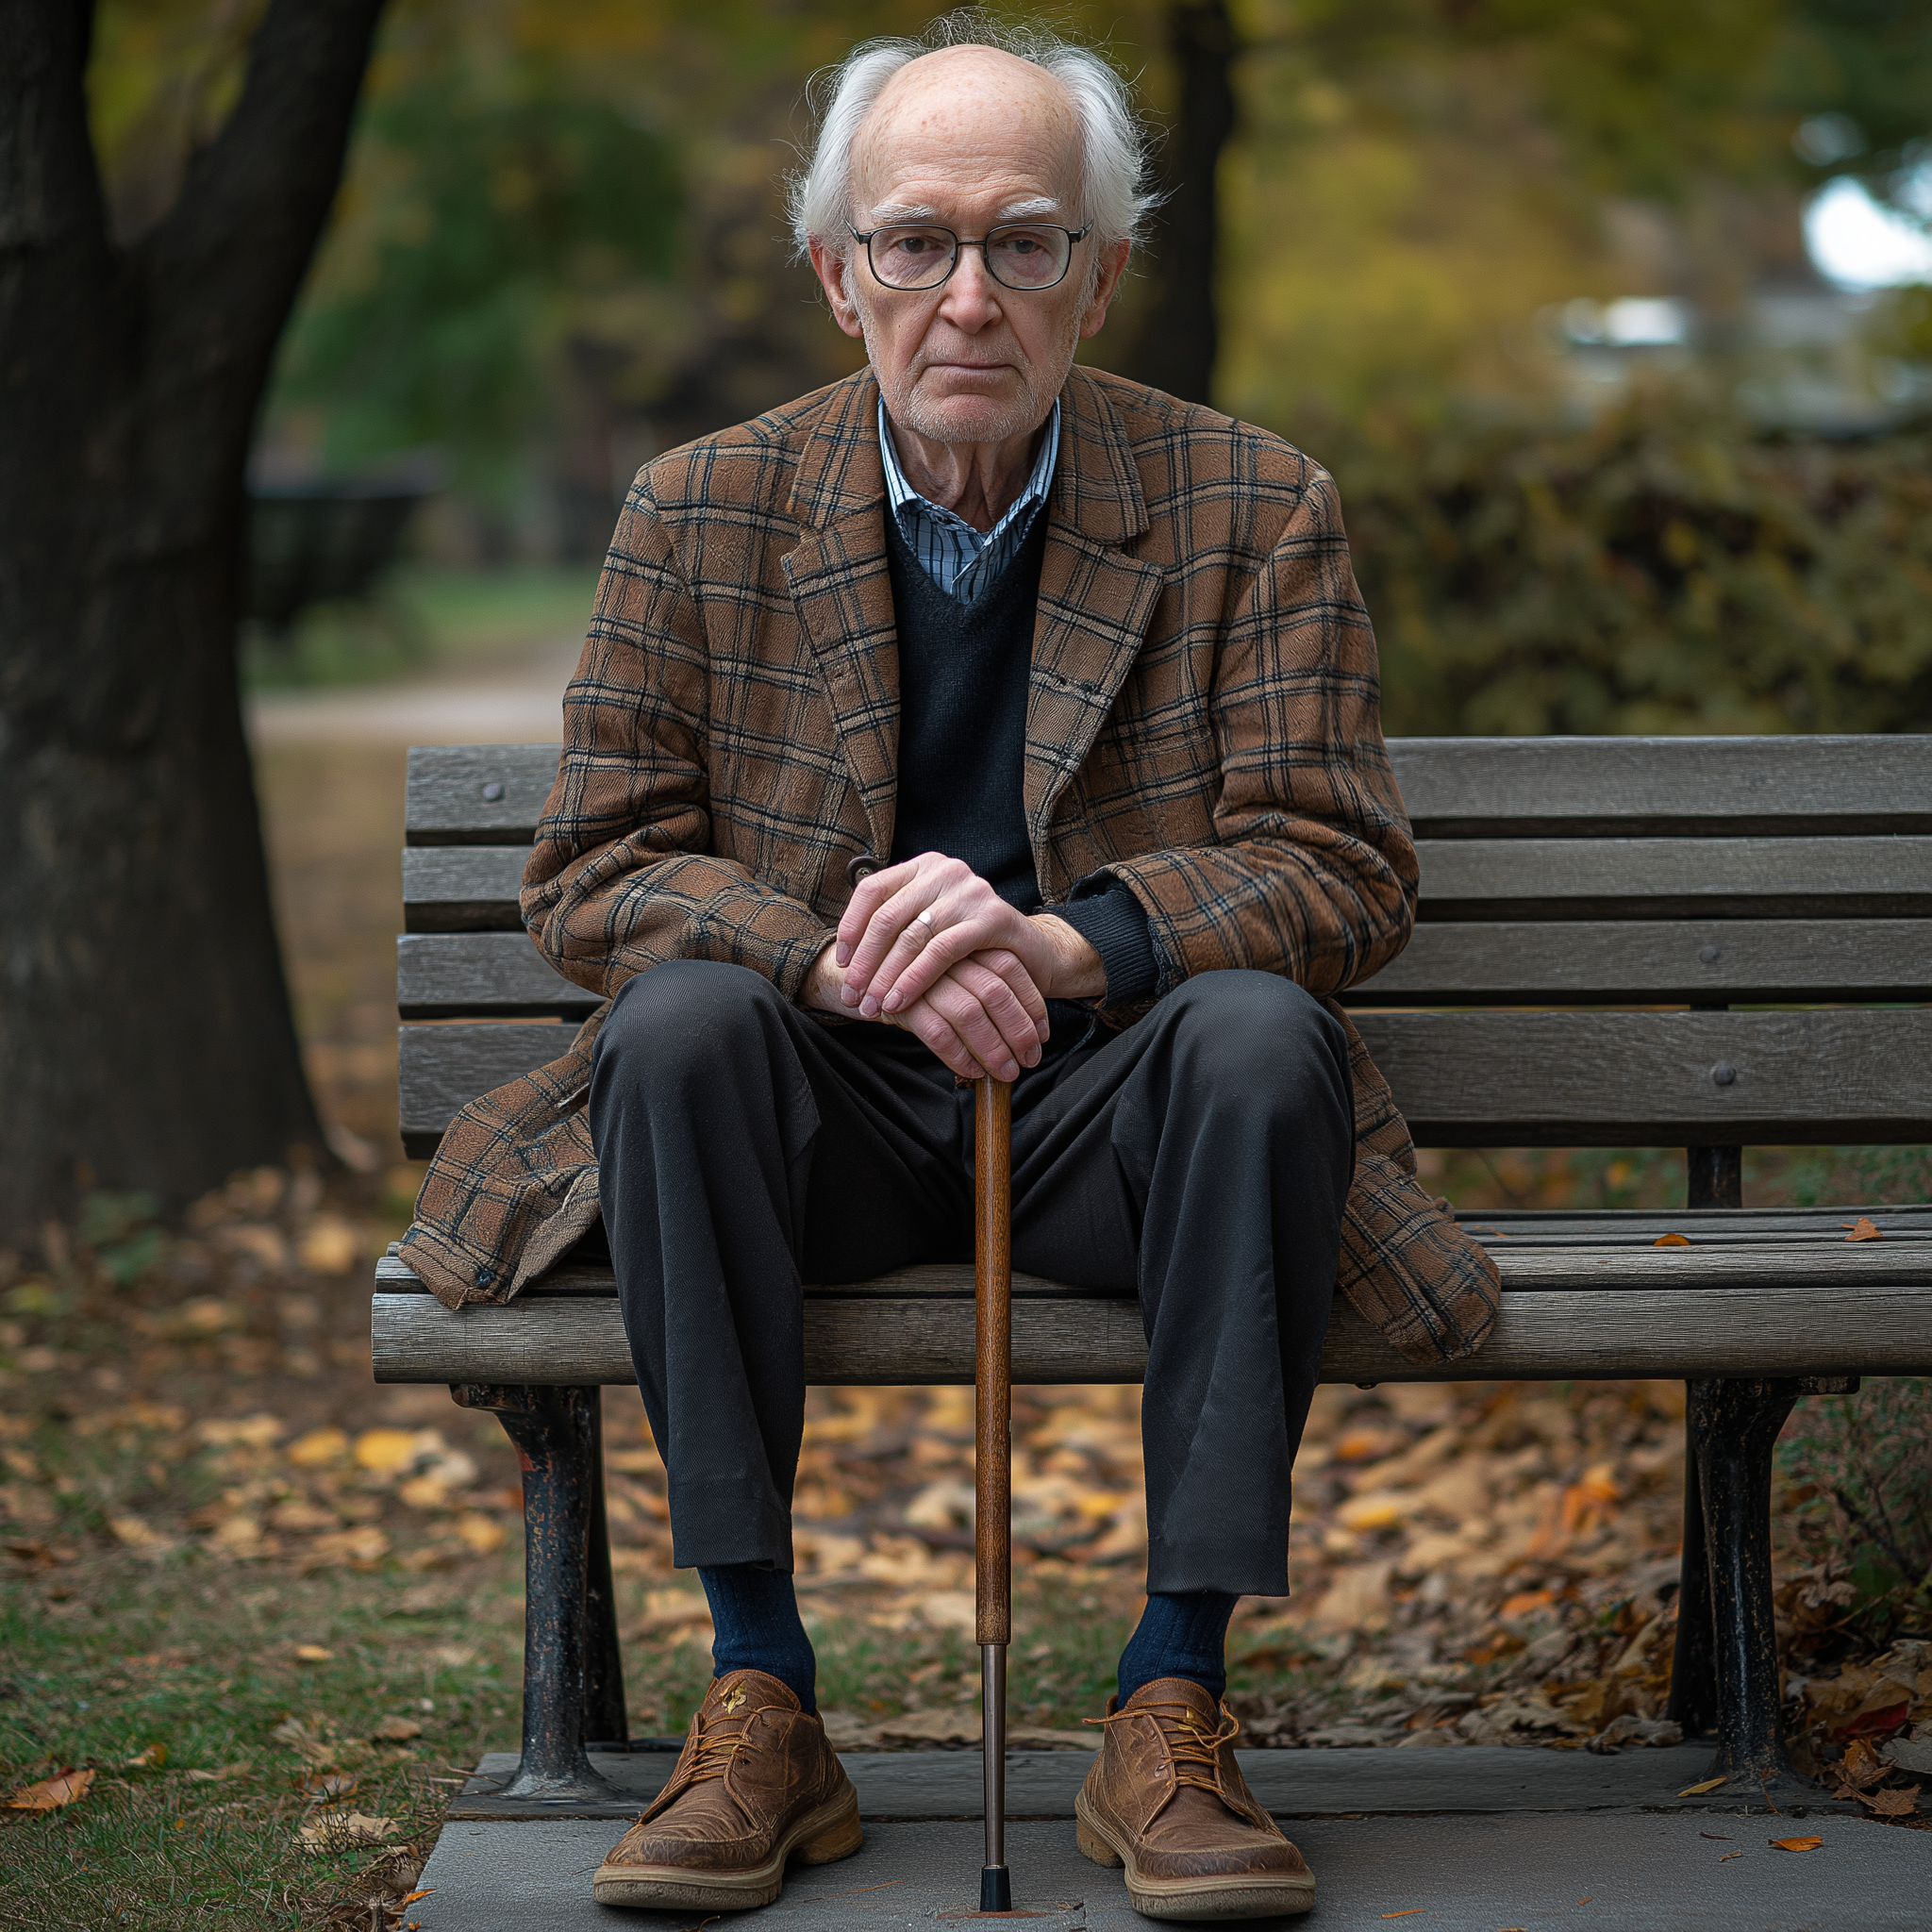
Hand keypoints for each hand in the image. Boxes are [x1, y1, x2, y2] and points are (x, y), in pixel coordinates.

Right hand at [802, 939, 1048, 1081]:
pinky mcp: (900, 999)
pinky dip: (959, 1056)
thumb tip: (1032, 1027)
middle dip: (1018, 1031)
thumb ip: (985, 981)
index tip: (1043, 1033)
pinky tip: (973, 1071)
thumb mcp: (955, 967)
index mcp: (965, 936)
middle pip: (995, 991)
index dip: (1031, 1003)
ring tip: (1006, 1072)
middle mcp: (947, 951)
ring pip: (969, 1012)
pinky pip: (937, 1032)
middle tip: (1030, 1060)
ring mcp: (923, 974)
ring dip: (993, 1048)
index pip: (1011, 968)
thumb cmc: (918, 974)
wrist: (857, 970)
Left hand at [836, 853, 1103, 1021]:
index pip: (872, 889)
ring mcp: (970, 891)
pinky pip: (942, 951)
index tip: (841, 964)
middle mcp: (945, 871)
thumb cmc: (970, 946)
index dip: (850, 927)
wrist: (1031, 954)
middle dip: (865, 962)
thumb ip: (895, 928)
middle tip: (852, 996)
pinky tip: (900, 1002)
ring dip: (886, 977)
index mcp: (924, 867)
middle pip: (887, 916)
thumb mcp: (928, 928)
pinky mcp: (992, 917)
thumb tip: (842, 957)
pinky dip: (915, 980)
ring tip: (872, 1006)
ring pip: (911, 936)